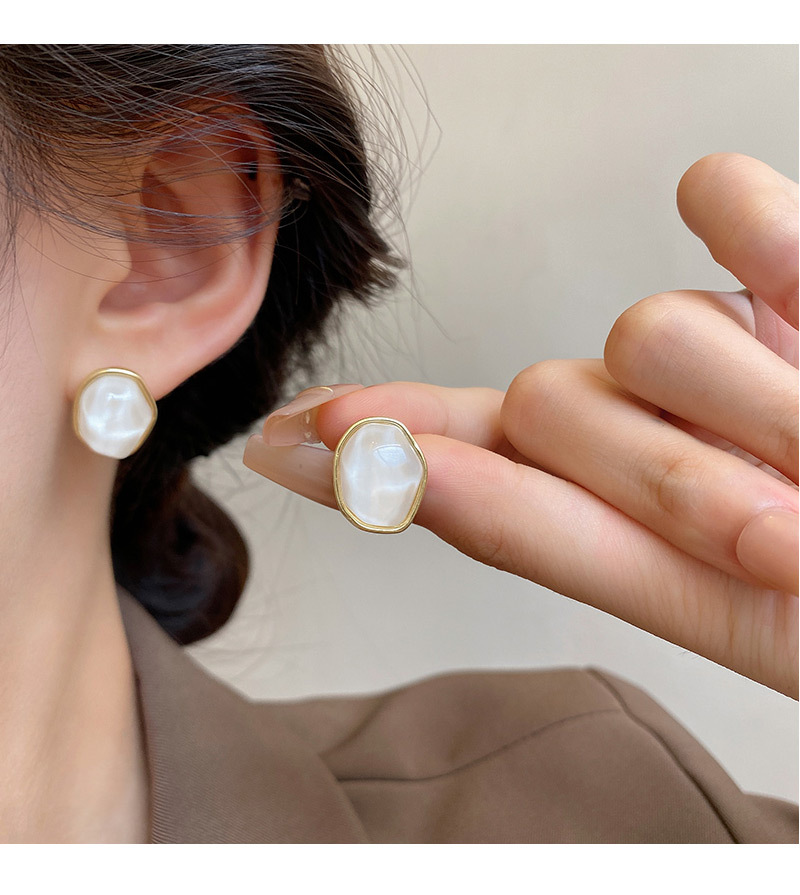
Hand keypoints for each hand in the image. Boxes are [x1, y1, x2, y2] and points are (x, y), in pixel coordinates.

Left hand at [243, 153, 798, 697]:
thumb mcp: (751, 608)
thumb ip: (586, 543)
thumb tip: (447, 474)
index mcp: (651, 531)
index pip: (476, 481)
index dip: (385, 461)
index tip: (291, 446)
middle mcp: (675, 430)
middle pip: (552, 406)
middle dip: (644, 468)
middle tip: (771, 518)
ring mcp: (740, 347)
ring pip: (637, 328)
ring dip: (728, 408)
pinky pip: (727, 201)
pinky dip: (739, 222)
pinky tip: (746, 242)